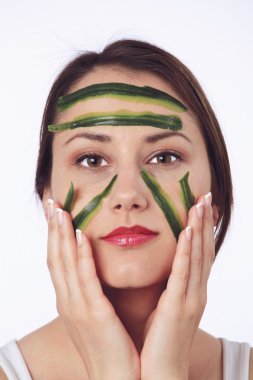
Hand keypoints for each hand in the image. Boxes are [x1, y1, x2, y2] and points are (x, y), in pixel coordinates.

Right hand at [46, 199, 139, 379]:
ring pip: (65, 264)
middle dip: (52, 229)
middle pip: (55, 257)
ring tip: (61, 210)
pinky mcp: (94, 314)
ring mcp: (78, 308)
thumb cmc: (111, 344)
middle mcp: (68, 301)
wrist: (117, 379)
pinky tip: (80, 237)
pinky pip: (85, 280)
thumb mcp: (96, 313)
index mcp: (70, 300)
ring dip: (61, 235)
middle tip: (51, 202)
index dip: (54, 235)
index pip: (57, 260)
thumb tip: (95, 269)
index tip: (55, 212)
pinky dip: (81, 257)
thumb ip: (92, 290)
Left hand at [140, 192, 214, 379]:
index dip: (202, 229)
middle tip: (205, 196)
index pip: (199, 254)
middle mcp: (195, 292)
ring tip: (200, 205)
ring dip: (199, 229)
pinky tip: (188, 232)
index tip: (201, 206)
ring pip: (197, 257)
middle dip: (205, 222)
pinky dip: (187, 252)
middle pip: (203, 250)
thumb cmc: (160, 341)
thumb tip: (163, 268)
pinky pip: (183, 274)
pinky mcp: (177, 308)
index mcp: (191, 292)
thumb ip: (168, 287)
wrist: (160, 375)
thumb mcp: (166, 307)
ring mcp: (190, 299)